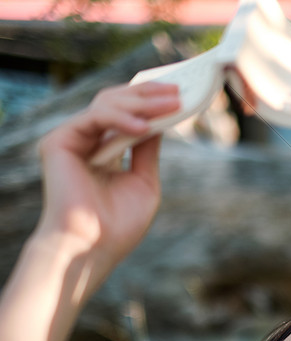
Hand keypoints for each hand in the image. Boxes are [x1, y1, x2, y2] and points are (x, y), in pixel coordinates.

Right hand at [36, 82, 179, 271]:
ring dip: (142, 102)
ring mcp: (72, 140)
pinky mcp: (59, 142)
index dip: (151, 101)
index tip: (180, 94)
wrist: (93, 248)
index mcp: (104, 151)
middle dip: (150, 94)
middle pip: (117, 102)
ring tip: (171, 103)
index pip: (127, 114)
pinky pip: (95, 118)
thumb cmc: (118, 225)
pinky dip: (122, 118)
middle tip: (179, 91)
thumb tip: (160, 121)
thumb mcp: (144, 181)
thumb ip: (148, 150)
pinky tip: (145, 126)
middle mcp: (86, 141)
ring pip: (107, 103)